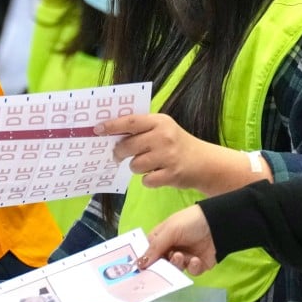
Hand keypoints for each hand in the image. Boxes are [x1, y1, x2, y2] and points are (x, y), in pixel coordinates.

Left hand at [99, 114, 265, 194]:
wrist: (205, 163)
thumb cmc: (177, 145)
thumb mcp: (163, 129)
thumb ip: (142, 130)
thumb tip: (111, 133)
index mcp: (159, 121)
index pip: (130, 122)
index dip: (111, 126)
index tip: (96, 130)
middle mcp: (164, 136)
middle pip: (128, 146)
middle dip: (119, 152)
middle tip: (118, 155)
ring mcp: (168, 155)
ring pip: (135, 165)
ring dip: (136, 167)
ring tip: (148, 164)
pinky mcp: (171, 174)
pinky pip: (146, 180)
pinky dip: (148, 180)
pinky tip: (157, 175)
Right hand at [137, 205, 216, 275]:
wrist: (218, 223)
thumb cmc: (190, 222)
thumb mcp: (170, 230)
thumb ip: (155, 247)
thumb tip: (139, 264)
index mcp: (161, 238)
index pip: (148, 252)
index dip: (145, 261)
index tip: (140, 270)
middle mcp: (171, 249)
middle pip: (161, 264)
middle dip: (162, 265)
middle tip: (163, 265)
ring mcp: (185, 258)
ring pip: (175, 269)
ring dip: (177, 264)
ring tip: (180, 256)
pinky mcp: (198, 265)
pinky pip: (191, 272)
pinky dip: (192, 266)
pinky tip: (195, 259)